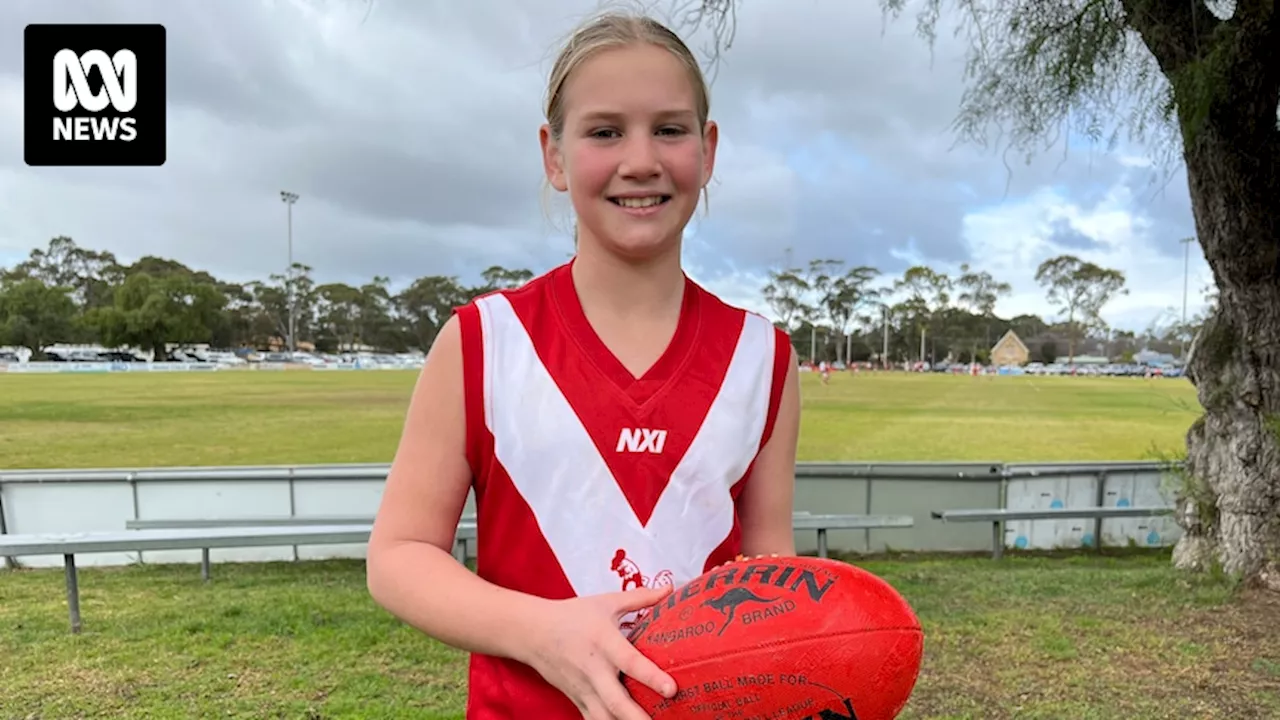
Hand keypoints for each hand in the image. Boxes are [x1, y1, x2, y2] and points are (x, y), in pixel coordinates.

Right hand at [525, 585, 676, 719]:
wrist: (533, 632)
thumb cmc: (573, 616)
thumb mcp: (607, 603)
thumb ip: (640, 598)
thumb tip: (668, 589)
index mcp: (604, 642)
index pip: (630, 662)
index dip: (652, 677)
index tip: (672, 689)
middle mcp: (594, 669)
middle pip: (616, 701)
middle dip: (637, 718)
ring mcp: (584, 689)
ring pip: (604, 717)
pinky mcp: (577, 700)